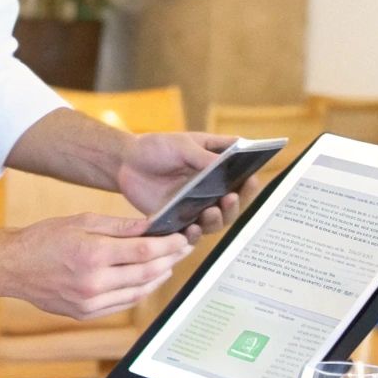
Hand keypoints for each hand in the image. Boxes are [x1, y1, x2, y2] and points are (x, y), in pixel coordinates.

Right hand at [2, 213, 190, 319]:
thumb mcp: (80, 221)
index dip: (167, 245)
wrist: (14, 267)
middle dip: (169, 260)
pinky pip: (122, 304)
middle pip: (145, 273)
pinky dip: (139, 292)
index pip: (143, 250)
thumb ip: (118, 226)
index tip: (182, 238)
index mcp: (92, 254)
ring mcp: (90, 302)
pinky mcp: (86, 313)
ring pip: (138, 292)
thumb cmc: (44, 238)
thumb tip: (150, 226)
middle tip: (184, 249)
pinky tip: (147, 281)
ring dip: (158, 278)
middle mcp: (93, 282)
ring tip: (170, 264)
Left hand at [114, 132, 252, 242]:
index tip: (252, 179)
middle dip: (236, 203)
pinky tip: (193, 228)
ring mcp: (196, 206)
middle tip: (230, 197)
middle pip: (233, 203)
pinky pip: (192, 233)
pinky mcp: (180, 219)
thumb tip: (226, 165)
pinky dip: (195, 233)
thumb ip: (203, 156)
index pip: (242, 176)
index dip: (249, 180)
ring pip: (216, 221)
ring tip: (211, 211)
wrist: (126, 163)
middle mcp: (211, 189)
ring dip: (218, 218)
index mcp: (217, 166)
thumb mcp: (182, 145)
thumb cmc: (157, 148)